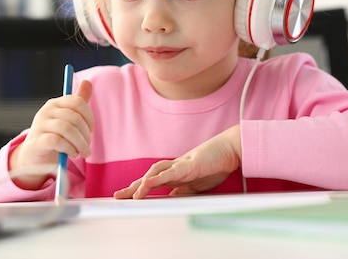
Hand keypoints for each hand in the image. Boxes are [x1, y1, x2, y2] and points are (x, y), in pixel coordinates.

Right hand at [9, 80, 92, 188]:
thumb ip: (78, 101)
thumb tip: (88, 81)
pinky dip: (69, 148)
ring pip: (67, 129)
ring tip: (83, 152)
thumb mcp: (68, 117)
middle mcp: (46, 111)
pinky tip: (72, 153)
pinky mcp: (36, 141)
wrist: (34, 156)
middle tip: (87, 146)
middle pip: (74, 117)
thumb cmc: (55, 135)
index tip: (90, 129)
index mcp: (56, 103)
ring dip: (79, 143)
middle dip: (85, 134)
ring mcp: (40, 125)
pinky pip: (57, 141)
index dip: (89, 116)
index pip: (77, 102)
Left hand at [114, 125, 241, 198]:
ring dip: (143, 183)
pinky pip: (171, 172)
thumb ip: (183, 189)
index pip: (153, 181)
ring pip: (156, 172)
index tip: (127, 197)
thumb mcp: (198, 183)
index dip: (139, 189)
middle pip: (149, 176)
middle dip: (133, 187)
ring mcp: (181, 164)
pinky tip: (149, 183)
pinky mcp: (190, 164)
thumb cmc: (216, 163)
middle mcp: (175, 167)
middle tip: (118, 196)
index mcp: (176, 173)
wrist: (230, 149)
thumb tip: (171, 198)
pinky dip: (159, 178)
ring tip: (133, 194)